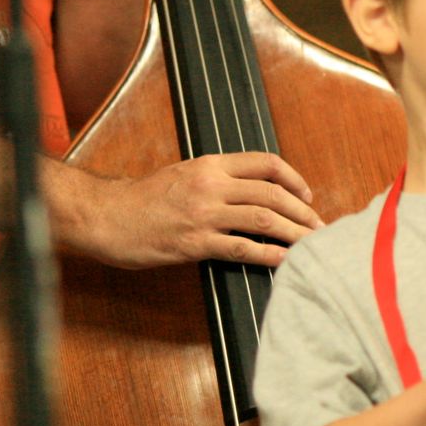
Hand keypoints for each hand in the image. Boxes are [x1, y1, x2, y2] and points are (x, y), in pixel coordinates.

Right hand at [53, 152, 320, 268]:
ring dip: (294, 234)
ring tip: (312, 246)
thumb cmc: (143, 199)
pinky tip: (284, 262)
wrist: (105, 215)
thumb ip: (218, 179)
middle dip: (302, 212)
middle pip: (273, 195)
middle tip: (320, 228)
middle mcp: (211, 185)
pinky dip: (268, 255)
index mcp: (210, 165)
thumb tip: (255, 192)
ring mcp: (203, 214)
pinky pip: (241, 248)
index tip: (307, 196)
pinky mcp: (194, 243)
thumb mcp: (184, 174)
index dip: (293, 180)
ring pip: (264, 220)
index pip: (266, 164)